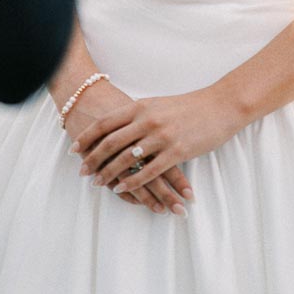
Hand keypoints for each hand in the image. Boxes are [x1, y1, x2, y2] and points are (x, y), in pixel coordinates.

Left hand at [63, 80, 194, 215]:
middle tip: (82, 171)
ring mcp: (162, 136)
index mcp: (140, 106)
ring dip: (110, 173)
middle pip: (112, 142)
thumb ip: (137, 114)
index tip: (74, 148)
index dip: (88, 137)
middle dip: (94, 158)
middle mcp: (147, 120)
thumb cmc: (187, 106)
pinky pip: (150, 171)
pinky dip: (133, 182)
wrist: (219, 106)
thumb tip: (117, 125)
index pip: (106, 123)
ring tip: (98, 183)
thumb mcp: (157, 104)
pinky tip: (122, 189)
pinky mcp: (177, 151)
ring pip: (128, 159)